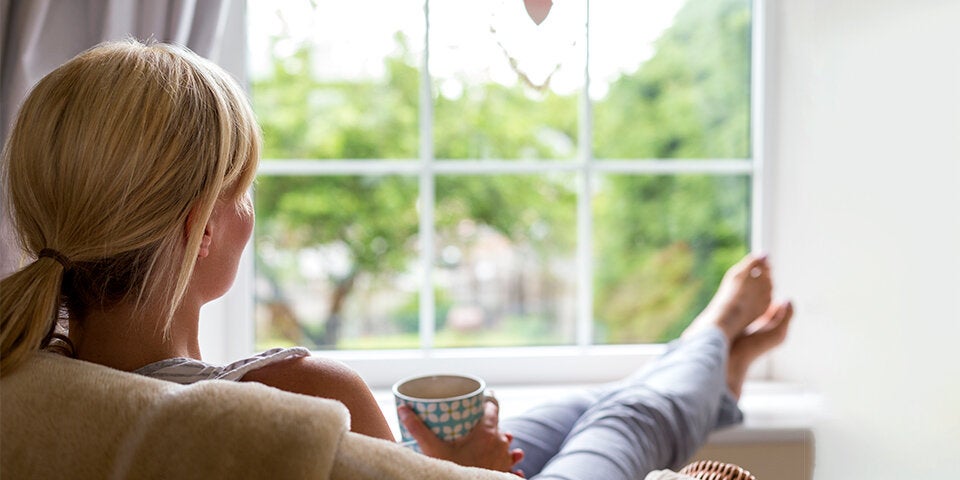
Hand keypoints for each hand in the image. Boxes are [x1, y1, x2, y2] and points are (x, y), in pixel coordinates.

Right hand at [398, 396, 524, 475]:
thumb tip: (403, 409)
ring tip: (495, 441)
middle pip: (498, 425)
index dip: (488, 401)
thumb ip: (418, 428)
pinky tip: (512, 465)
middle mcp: (500, 443)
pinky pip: (512, 465)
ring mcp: (504, 458)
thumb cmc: (451, 469)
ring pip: (507, 444)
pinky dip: (511, 463)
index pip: (493, 407)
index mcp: (487, 432)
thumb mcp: (432, 448)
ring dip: (502, 441)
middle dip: (490, 422)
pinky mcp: (505, 472)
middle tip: (477, 422)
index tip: (481, 399)